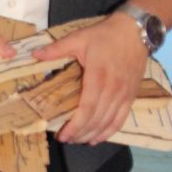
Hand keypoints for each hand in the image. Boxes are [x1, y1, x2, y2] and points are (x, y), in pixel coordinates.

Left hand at [33, 13, 146, 144]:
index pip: (87, 109)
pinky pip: (121, 120)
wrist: (136, 31)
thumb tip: (34, 55)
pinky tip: (97, 138)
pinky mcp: (132, 96)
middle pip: (96, 120)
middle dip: (80, 133)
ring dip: (92, 135)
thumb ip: (57, 49)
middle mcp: (113, 89)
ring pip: (108, 123)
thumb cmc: (106, 35)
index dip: (75, 126)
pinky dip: (109, 132)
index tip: (63, 135)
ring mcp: (124, 95)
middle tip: (65, 139)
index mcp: (98, 76)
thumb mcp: (79, 38)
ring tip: (78, 140)